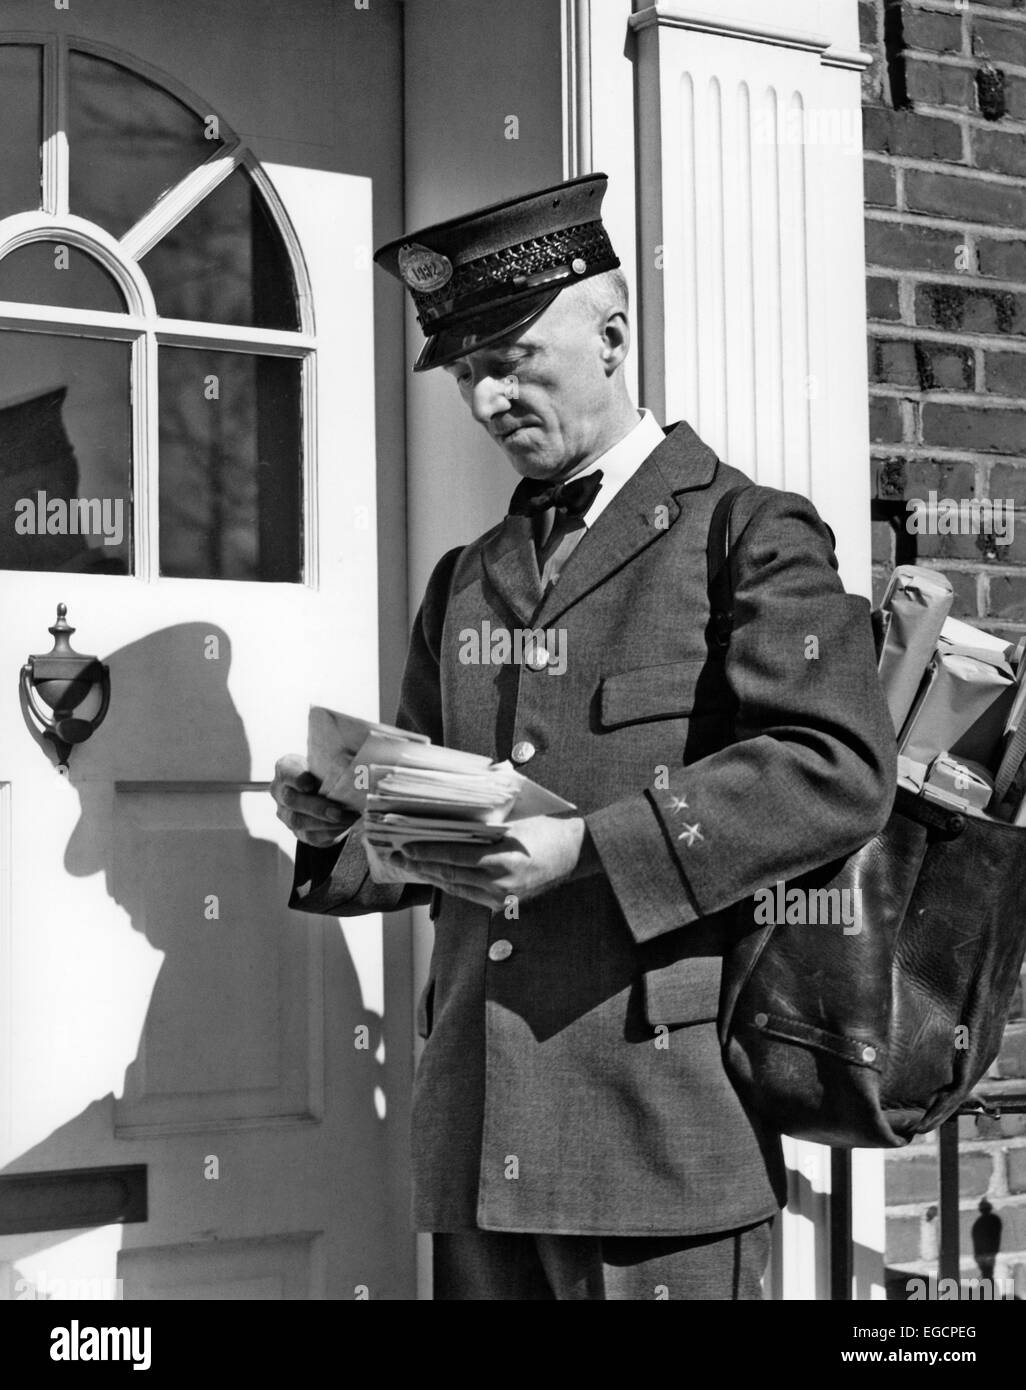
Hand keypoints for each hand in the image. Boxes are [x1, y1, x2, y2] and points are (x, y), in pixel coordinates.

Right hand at [272, 754, 356, 847]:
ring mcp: (286, 814)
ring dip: (326, 822)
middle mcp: (280, 792)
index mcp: (285, 769)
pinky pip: (312, 836)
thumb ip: (332, 765)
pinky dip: (331, 831)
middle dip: (317, 807)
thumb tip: (353, 769)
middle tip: (338, 811)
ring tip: (348, 819)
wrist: (323, 792)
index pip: (286, 772)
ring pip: (299, 821)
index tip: (310, 784)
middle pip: (292, 800)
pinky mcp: (299, 832)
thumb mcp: (325, 763)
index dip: (297, 779)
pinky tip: (346, 825)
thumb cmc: (325, 772)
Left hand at [395, 814, 599, 911]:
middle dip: (419, 866)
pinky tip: (435, 875)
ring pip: (455, 887)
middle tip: (395, 857)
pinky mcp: (502, 905)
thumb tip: (446, 818)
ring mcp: (501, 897)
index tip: (404, 848)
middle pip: (449, 875)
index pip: (453, 857)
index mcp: (501, 859)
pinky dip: (450, 883)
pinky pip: (468, 894)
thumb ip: (482, 822)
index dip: (425, 853)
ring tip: (409, 865)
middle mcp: (499, 883)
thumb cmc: (544, 828)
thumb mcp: (513, 819)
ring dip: (430, 876)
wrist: (574, 853)